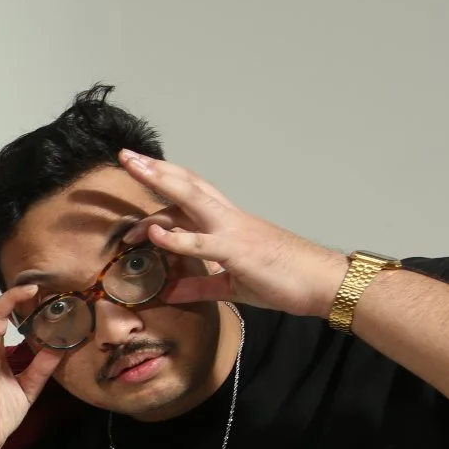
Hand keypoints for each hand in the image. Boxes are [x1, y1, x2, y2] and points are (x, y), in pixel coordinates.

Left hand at [118, 150, 349, 318]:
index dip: (166, 182)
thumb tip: (168, 293)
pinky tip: (156, 233)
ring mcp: (233, 230)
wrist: (323, 282)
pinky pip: (202, 242)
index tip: (140, 174)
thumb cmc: (284, 279)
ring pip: (192, 198)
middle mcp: (228, 217)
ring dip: (161, 182)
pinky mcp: (237, 251)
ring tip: (134, 168)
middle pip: (187, 184)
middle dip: (156, 169)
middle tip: (126, 156)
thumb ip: (199, 285)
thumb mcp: (232, 285)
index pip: (191, 195)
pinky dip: (176, 237)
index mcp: (228, 222)